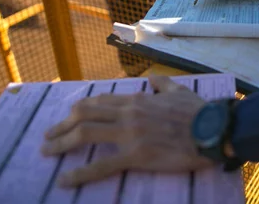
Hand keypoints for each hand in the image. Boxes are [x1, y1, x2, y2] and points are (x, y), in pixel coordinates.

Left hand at [41, 75, 211, 186]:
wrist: (211, 130)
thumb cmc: (197, 111)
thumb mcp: (178, 90)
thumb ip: (161, 83)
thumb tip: (151, 78)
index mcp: (136, 99)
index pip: (98, 102)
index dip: (78, 110)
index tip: (67, 118)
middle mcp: (127, 113)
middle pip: (84, 115)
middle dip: (61, 125)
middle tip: (49, 137)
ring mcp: (129, 134)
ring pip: (85, 135)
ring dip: (61, 143)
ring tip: (47, 152)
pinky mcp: (135, 155)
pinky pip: (101, 165)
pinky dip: (80, 173)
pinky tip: (64, 180)